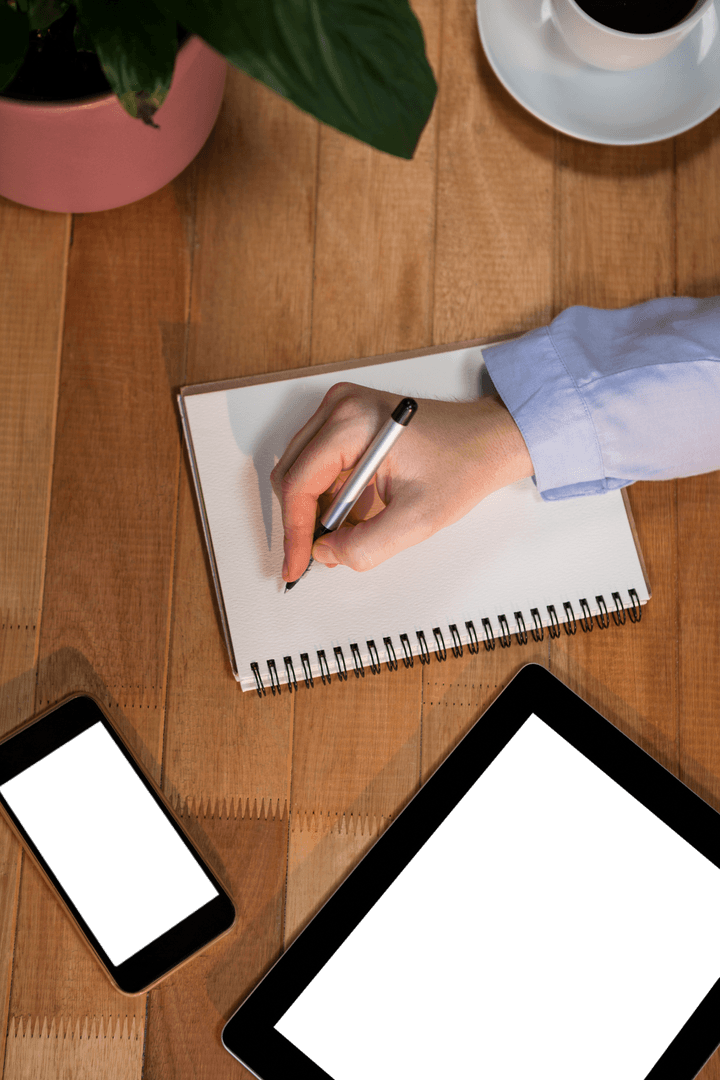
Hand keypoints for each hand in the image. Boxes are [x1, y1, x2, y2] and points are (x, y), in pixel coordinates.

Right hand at [270, 382, 533, 581]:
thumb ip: (366, 544)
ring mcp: (340, 409)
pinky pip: (318, 463)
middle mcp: (340, 407)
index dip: (294, 532)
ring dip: (316, 509)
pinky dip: (328, 495)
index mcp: (353, 422)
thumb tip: (325, 553)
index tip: (295, 564)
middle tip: (316, 558)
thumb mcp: (417, 519)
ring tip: (344, 534)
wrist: (487, 440)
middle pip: (290, 474)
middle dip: (302, 521)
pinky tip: (353, 514)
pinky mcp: (346, 419)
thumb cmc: (461, 464)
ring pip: (301, 471)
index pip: (298, 482)